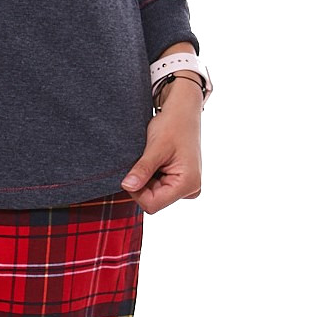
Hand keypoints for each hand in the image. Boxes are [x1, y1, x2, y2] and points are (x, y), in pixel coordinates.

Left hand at [120, 80, 202, 212]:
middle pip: (152, 200)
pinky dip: (150, 176)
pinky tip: (155, 161)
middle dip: (142, 183)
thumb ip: (143, 169)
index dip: (137, 191)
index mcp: (188, 184)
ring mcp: (185, 187)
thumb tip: (127, 187)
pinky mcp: (179, 182)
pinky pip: (157, 188)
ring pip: (153, 195)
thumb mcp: (156, 147)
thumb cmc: (173, 124)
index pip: (152, 204)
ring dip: (146, 178)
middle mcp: (190, 190)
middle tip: (145, 160)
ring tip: (152, 158)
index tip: (133, 170)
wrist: (183, 112)